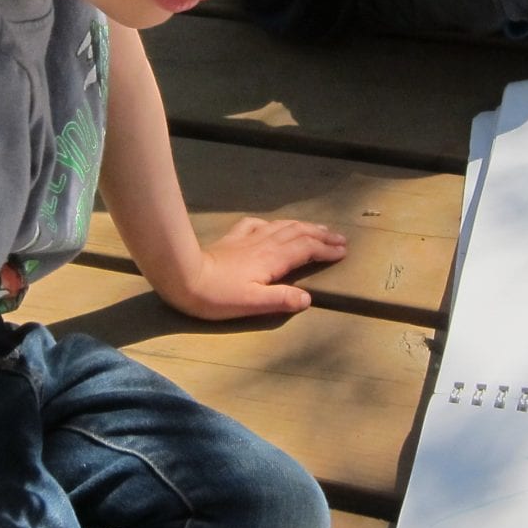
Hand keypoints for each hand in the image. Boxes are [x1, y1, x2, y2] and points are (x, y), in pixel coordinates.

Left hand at [158, 217, 345, 320]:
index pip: (306, 250)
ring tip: (319, 228)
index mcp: (273, 259)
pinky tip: (273, 225)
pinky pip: (258, 224)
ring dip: (304, 226)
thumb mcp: (253, 304)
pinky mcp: (233, 238)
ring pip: (283, 226)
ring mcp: (248, 238)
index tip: (343, 251)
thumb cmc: (218, 296)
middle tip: (340, 238)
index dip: (326, 250)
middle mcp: (265, 244)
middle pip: (299, 234)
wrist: (184, 277)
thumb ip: (281, 300)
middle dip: (322, 235)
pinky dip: (273, 223)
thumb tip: (308, 299)